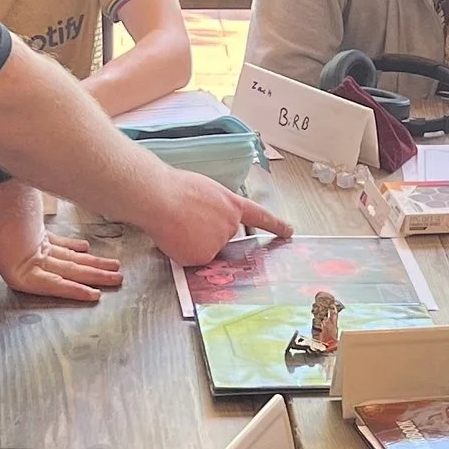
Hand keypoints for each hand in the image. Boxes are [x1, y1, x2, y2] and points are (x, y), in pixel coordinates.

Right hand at [0, 182, 124, 304]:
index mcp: (17, 269)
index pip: (50, 285)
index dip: (71, 290)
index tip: (93, 295)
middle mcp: (28, 262)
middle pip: (66, 274)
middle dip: (94, 277)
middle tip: (118, 281)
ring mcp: (35, 248)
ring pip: (70, 261)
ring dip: (92, 264)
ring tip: (115, 270)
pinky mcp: (38, 234)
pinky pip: (63, 246)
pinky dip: (76, 249)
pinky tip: (89, 250)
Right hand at [150, 168, 293, 268]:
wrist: (160, 197)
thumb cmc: (175, 189)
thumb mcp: (205, 192)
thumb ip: (214, 208)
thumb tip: (203, 221)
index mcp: (232, 205)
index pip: (260, 217)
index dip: (275, 225)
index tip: (288, 232)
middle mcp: (231, 225)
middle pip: (222, 238)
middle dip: (205, 233)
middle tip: (185, 221)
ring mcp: (219, 242)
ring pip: (206, 249)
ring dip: (191, 241)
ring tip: (177, 224)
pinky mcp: (204, 256)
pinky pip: (193, 259)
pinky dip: (182, 251)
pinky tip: (175, 236)